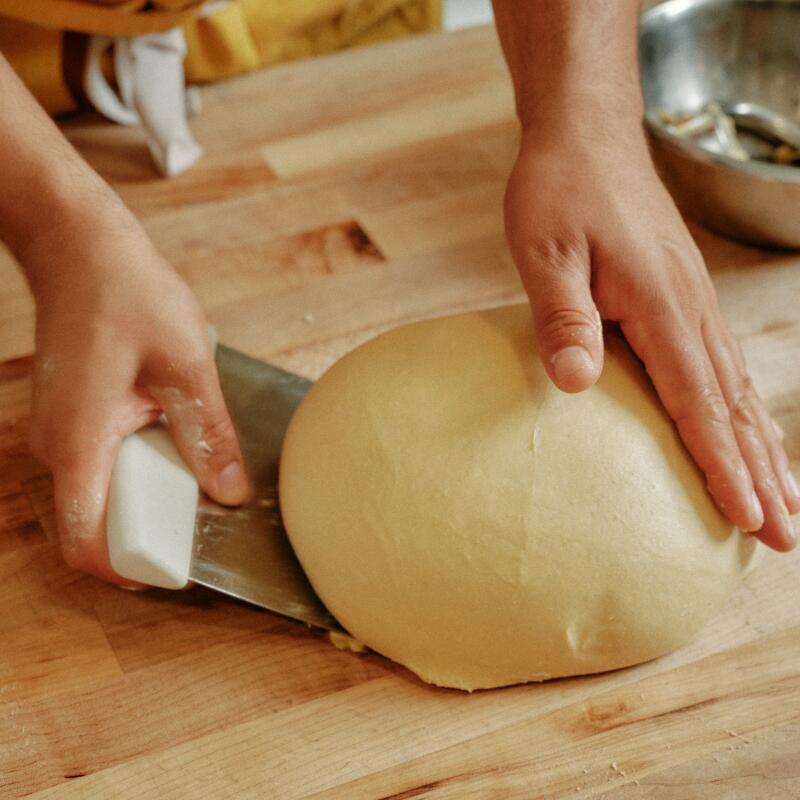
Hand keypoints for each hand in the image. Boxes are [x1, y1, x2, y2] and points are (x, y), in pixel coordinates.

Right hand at [24, 206, 249, 583]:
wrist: (83, 249)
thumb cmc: (129, 296)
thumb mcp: (187, 368)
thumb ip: (209, 436)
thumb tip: (230, 493)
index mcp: (79, 442)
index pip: (86, 540)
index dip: (128, 568)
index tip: (175, 568)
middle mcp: (56, 447)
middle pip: (96, 523)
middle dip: (150, 531)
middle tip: (201, 515)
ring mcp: (57, 434)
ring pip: (100, 493)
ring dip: (149, 496)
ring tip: (194, 472)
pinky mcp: (70, 420)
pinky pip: (100, 465)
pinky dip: (139, 469)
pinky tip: (172, 441)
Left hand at [503, 125, 798, 550]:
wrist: (584, 136)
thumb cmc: (558, 192)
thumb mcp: (545, 252)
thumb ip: (563, 318)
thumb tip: (576, 384)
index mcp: (660, 306)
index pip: (700, 403)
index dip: (725, 466)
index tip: (749, 519)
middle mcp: (690, 309)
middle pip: (734, 407)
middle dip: (762, 475)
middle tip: (783, 538)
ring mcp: (692, 301)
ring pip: (737, 389)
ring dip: (762, 449)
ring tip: (785, 498)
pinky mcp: (681, 294)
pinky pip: (722, 365)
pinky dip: (741, 409)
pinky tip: (747, 428)